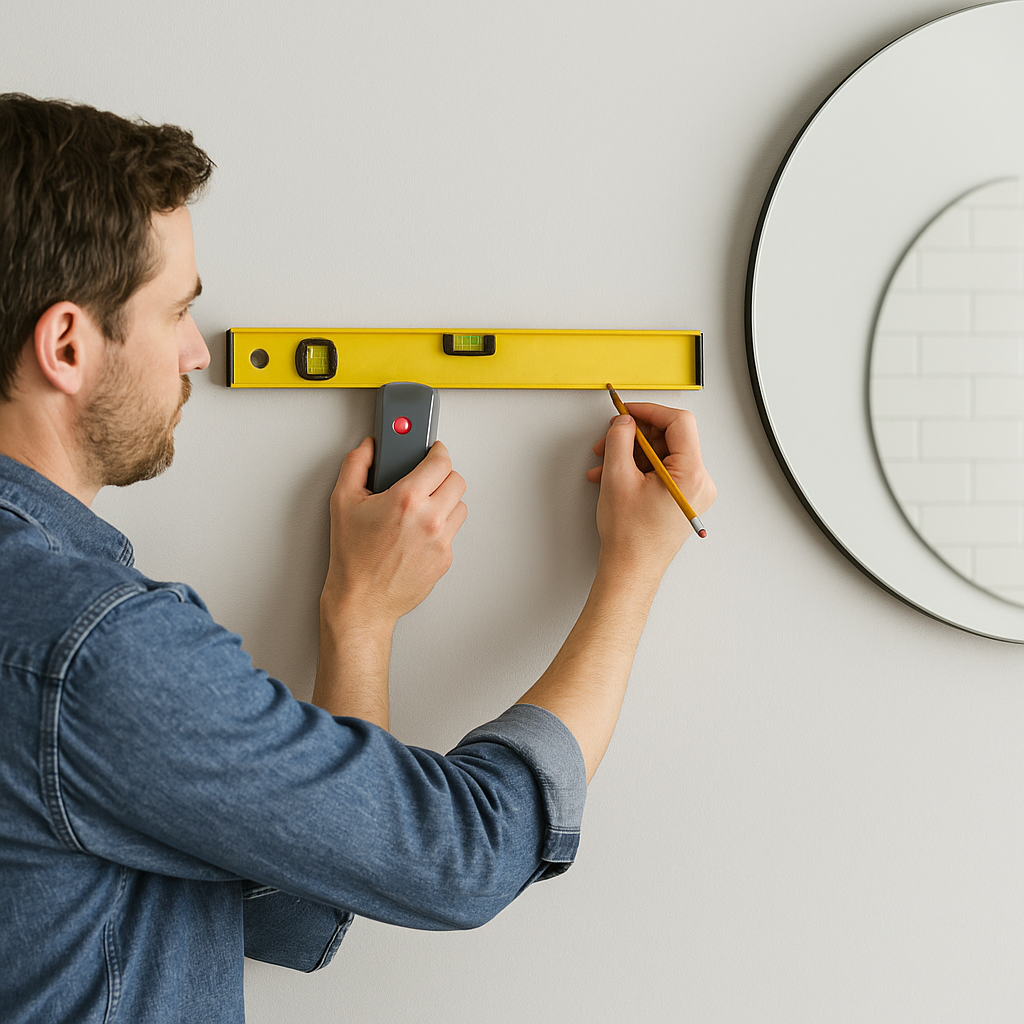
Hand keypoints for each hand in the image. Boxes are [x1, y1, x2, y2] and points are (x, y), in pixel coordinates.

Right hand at [320, 437, 467, 629]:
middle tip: (427, 480)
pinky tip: (419, 532)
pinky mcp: (445, 558)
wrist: (362, 600)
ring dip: (445, 502)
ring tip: (422, 508)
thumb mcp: (343, 502)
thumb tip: (370, 447)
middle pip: (457, 481)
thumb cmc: (352, 557)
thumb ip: (356, 465)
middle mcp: (430, 519)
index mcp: (407, 500)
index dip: (437, 452)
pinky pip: (453, 532)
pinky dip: (441, 528)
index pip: (441, 461)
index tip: (433, 451)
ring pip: (460, 506)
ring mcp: (441, 541)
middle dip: (442, 476)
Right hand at [586, 404, 714, 579]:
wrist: (631, 569)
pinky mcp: (684, 498)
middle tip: (610, 439)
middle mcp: (700, 482)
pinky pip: (663, 470)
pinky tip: (615, 475)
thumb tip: (625, 422)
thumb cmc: (630, 536)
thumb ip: (620, 440)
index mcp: (691, 474)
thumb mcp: (617, 478)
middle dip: (636, 436)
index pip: (679, 422)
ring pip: (663, 454)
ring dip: (632, 454)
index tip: (628, 411)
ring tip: (605, 464)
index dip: (650, 411)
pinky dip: (639, 468)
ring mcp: (693, 491)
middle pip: (670, 438)